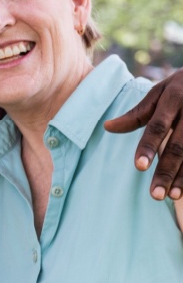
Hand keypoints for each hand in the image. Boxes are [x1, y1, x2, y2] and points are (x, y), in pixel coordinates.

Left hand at [105, 70, 182, 198]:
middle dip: (167, 171)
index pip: (158, 126)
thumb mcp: (160, 92)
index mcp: (173, 97)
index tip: (139, 167)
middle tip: (155, 195)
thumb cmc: (182, 86)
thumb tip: (108, 127)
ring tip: (172, 196)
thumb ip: (138, 113)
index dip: (149, 146)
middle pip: (178, 145)